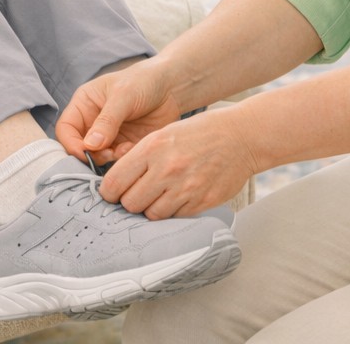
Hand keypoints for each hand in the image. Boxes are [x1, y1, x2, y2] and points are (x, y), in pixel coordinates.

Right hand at [55, 59, 182, 166]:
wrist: (172, 88)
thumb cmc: (143, 82)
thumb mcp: (123, 96)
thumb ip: (106, 121)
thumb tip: (89, 146)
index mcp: (84, 105)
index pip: (65, 129)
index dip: (71, 143)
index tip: (85, 153)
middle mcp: (92, 122)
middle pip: (78, 148)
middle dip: (91, 155)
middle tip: (108, 154)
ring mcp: (108, 136)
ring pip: (97, 158)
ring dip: (108, 159)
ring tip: (124, 149)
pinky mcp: (124, 146)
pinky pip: (116, 161)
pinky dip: (123, 160)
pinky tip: (133, 148)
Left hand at [99, 106, 258, 219]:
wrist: (240, 137)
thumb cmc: (198, 133)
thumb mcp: (164, 134)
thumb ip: (140, 157)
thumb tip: (117, 182)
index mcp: (152, 148)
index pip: (115, 182)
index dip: (109, 191)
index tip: (112, 192)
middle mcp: (166, 169)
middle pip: (130, 203)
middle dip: (129, 201)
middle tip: (136, 195)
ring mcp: (185, 188)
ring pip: (151, 214)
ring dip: (150, 208)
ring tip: (158, 196)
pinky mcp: (201, 202)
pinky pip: (174, 217)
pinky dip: (172, 211)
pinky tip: (177, 197)